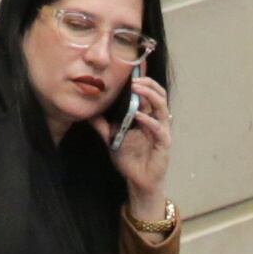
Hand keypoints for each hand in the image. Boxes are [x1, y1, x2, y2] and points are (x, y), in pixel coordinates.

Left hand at [109, 72, 171, 207]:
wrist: (138, 181)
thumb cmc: (130, 159)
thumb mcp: (112, 138)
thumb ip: (102, 125)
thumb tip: (88, 112)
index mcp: (147, 116)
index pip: (149, 93)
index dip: (142, 81)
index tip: (129, 73)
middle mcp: (156, 120)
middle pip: (159, 94)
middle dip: (147, 84)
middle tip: (133, 79)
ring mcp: (162, 131)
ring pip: (162, 107)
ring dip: (150, 96)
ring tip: (137, 89)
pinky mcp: (164, 144)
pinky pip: (159, 128)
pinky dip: (149, 120)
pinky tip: (139, 115)